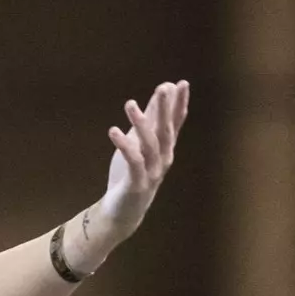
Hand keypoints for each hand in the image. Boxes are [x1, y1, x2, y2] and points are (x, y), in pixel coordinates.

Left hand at [101, 80, 189, 233]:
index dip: (179, 104)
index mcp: (165, 149)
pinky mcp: (137, 183)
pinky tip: (113, 130)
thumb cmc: (132, 174)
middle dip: (165, 109)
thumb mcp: (140, 144)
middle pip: (166, 131)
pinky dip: (124, 146)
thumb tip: (158, 96)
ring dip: (141, 124)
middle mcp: (163, 159)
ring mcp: (152, 172)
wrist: (123, 212)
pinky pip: (133, 162)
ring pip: (150, 145)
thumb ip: (150, 122)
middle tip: (164, 87)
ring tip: (130, 104)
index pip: (175, 123)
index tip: (181, 83)